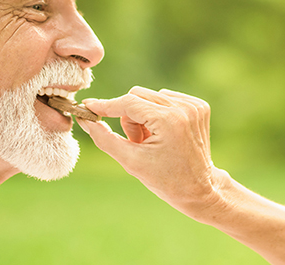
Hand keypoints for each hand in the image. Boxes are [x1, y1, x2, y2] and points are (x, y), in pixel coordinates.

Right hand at [79, 86, 222, 217]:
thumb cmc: (165, 180)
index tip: (87, 106)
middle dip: (129, 117)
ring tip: (152, 142)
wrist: (199, 189)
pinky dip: (158, 114)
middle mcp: (184, 108)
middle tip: (135, 142)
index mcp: (169, 121)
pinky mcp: (199, 106)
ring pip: (150, 97)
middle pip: (138, 95)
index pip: (128, 103)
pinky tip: (164, 135)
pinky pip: (166, 99)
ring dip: (144, 117)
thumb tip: (84, 119)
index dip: (106, 105)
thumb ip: (104, 139)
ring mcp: (194, 106)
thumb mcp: (131, 161)